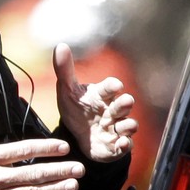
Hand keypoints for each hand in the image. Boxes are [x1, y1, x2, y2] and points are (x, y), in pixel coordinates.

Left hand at [53, 43, 137, 162]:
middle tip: (125, 101)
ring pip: (128, 125)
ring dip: (127, 124)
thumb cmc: (76, 108)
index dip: (113, 86)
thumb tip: (60, 45)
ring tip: (122, 125)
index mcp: (101, 95)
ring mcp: (116, 127)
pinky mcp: (115, 144)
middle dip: (125, 103)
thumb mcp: (67, 90)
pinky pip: (124, 145)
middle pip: (124, 104)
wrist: (78, 136)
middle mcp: (112, 110)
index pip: (110, 87)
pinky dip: (124, 144)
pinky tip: (120, 143)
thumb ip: (64, 69)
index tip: (115, 85)